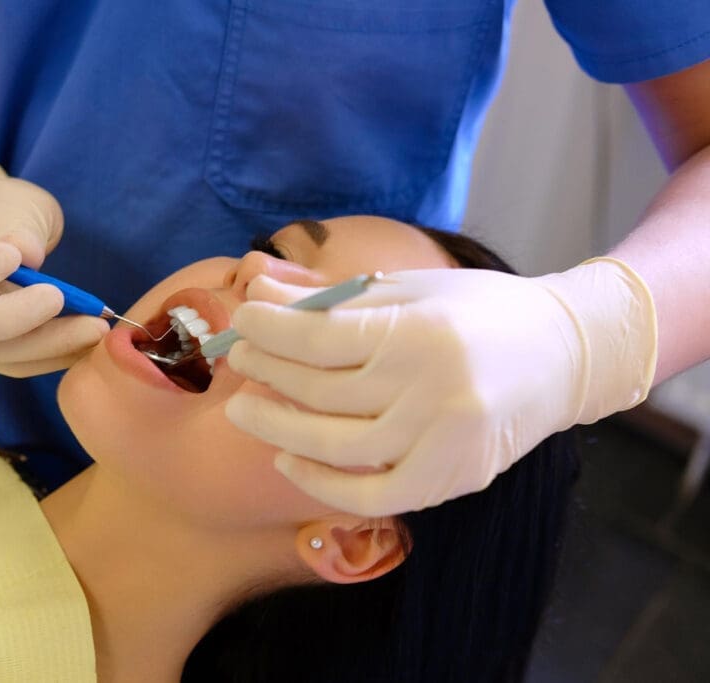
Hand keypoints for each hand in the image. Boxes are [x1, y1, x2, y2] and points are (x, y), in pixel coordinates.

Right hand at [0, 156, 108, 376]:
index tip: (12, 256)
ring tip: (94, 325)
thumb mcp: (10, 201)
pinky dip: (57, 355)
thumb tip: (28, 256)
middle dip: (10, 318)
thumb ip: (17, 223)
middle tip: (57, 296)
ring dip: (47, 343)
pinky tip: (90, 338)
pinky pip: (21, 363)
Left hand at [224, 260, 657, 515]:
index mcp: (423, 330)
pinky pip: (375, 495)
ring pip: (339, 446)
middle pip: (324, 391)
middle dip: (268, 373)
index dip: (270, 330)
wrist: (564, 355)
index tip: (241, 321)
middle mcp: (435, 388)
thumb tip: (261, 292)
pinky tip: (288, 461)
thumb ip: (334, 297)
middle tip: (239, 360)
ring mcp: (446, 440)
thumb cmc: (480, 310)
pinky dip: (324, 485)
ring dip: (279, 430)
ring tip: (243, 410)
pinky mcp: (454, 478)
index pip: (322, 337)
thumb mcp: (409, 289)